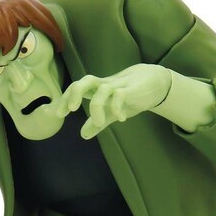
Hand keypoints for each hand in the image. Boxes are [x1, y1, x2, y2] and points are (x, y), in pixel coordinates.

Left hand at [56, 64, 170, 138]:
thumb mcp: (111, 111)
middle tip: (71, 110)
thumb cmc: (130, 95)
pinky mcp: (131, 90)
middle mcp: (104, 85)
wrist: (156, 82)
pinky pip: (120, 95)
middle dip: (74, 94)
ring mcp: (118, 86)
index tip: (59, 114)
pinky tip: (120, 118)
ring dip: (96, 107)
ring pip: (102, 90)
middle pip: (84, 81)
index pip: (76, 88)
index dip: (65, 99)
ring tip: (99, 123)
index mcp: (97, 89)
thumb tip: (82, 134)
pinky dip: (117, 108)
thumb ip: (97, 122)